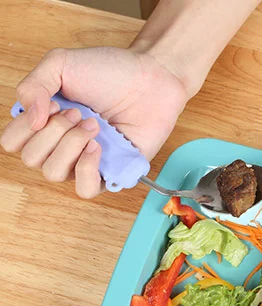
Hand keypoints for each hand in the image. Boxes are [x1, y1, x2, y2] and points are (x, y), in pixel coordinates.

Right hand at [0, 47, 187, 197]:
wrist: (151, 78)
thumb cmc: (110, 71)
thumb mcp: (60, 64)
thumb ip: (33, 86)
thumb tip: (32, 119)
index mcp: (44, 121)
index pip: (12, 142)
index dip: (27, 126)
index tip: (55, 103)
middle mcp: (60, 144)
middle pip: (31, 158)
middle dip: (54, 132)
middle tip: (80, 113)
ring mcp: (85, 160)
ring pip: (53, 174)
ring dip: (70, 146)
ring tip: (94, 126)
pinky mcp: (111, 172)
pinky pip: (86, 190)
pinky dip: (85, 170)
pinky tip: (97, 148)